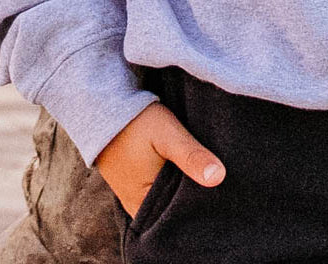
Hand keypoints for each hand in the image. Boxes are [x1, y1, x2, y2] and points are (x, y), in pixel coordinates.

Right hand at [96, 101, 226, 217]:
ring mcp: (136, 199)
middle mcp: (138, 209)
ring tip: (206, 179)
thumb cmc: (137, 122)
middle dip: (195, 202)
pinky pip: (160, 193)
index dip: (202, 209)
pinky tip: (188, 173)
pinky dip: (173, 185)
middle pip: (174, 213)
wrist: (105, 108)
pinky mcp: (136, 186)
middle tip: (220, 188)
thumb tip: (219, 177)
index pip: (180, 220)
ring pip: (168, 203)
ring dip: (184, 192)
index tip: (223, 198)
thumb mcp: (167, 135)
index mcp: (143, 207)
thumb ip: (191, 156)